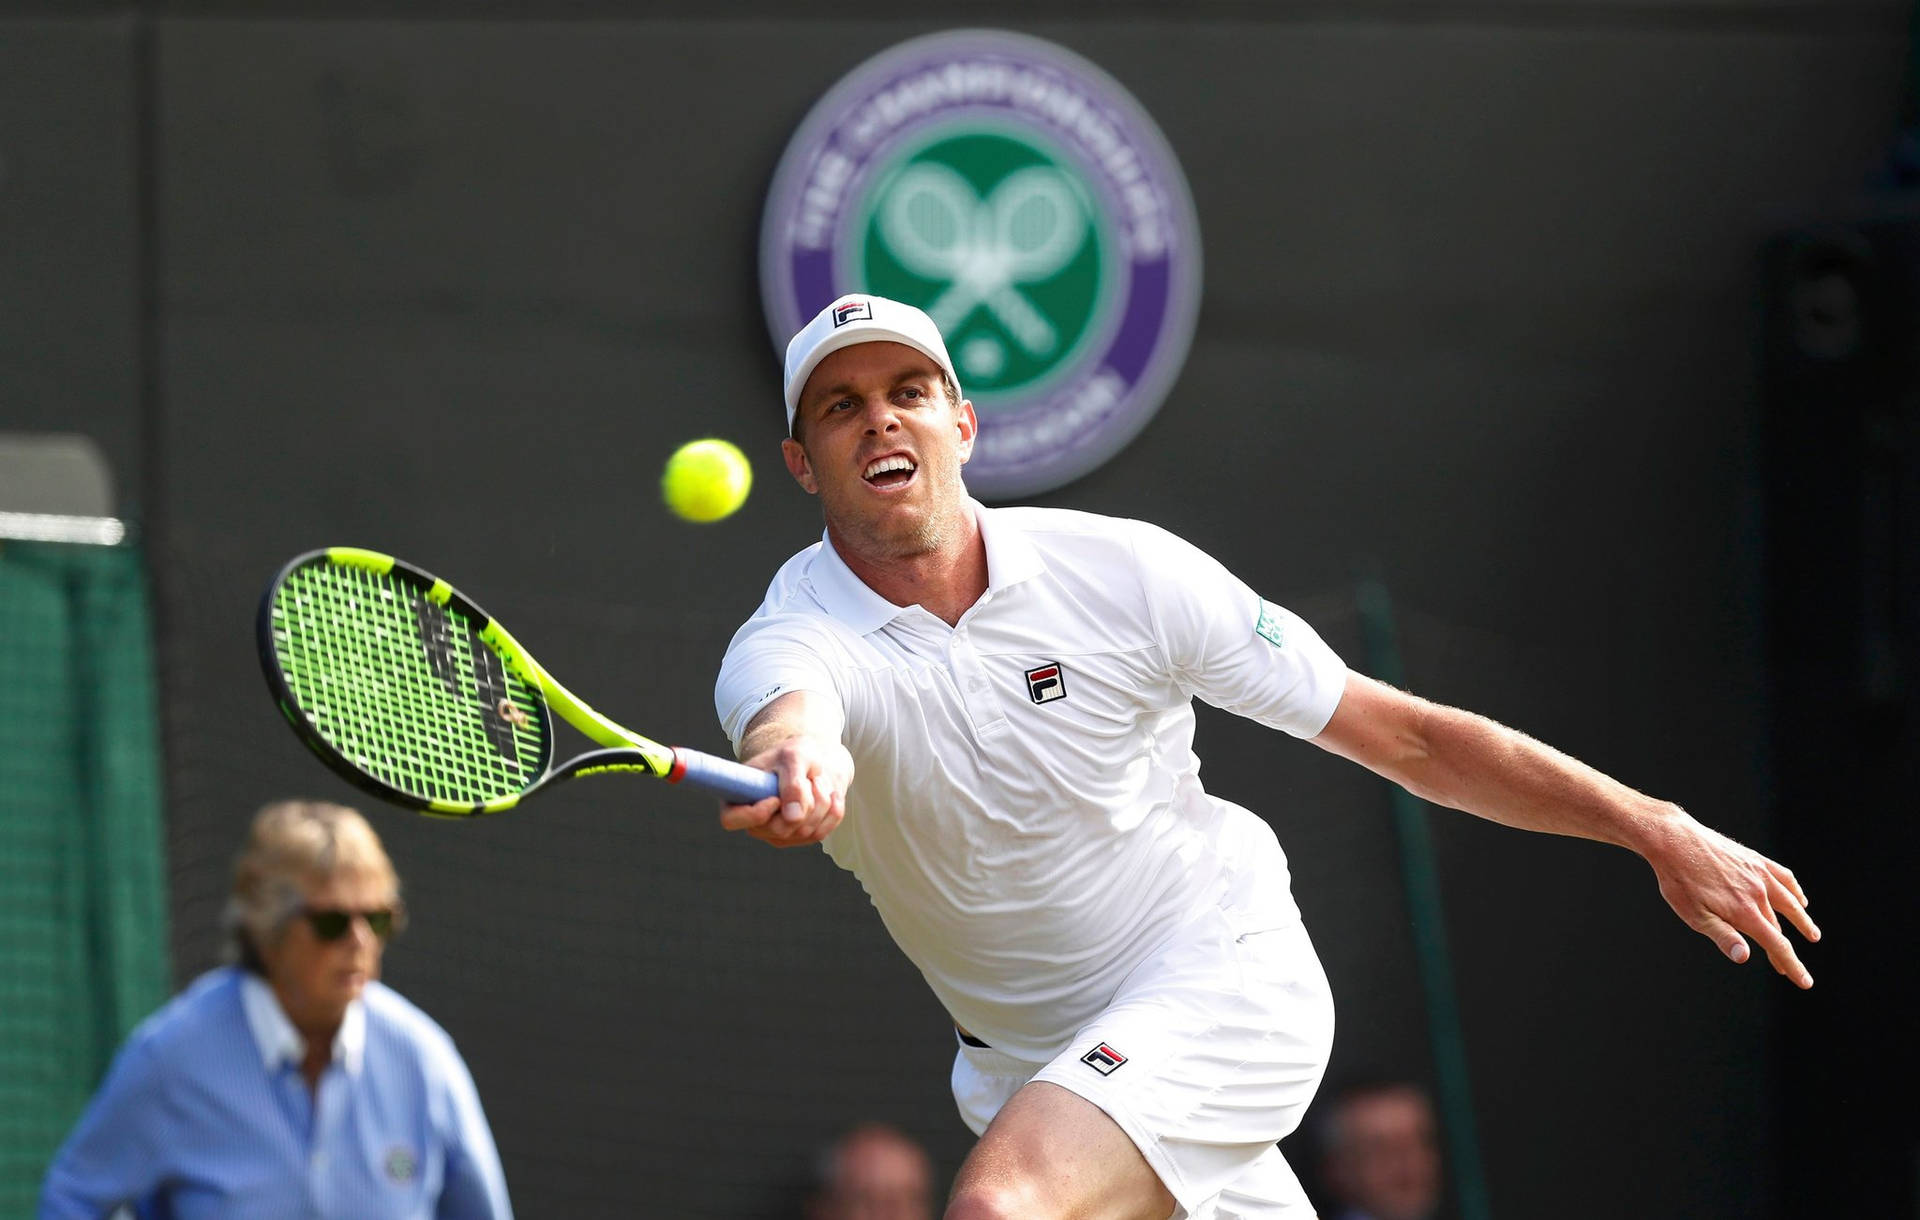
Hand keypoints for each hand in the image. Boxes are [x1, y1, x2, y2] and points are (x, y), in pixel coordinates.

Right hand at [718, 735, 853, 847]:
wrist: (811, 762)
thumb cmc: (794, 754)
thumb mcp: (794, 756)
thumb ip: (793, 784)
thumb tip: (793, 817)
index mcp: (738, 796)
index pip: (731, 819)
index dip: (754, 813)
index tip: (776, 798)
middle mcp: (754, 821)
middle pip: (780, 829)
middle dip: (804, 801)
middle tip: (809, 778)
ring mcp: (776, 833)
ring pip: (804, 831)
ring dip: (820, 802)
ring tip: (817, 780)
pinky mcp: (798, 838)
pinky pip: (821, 833)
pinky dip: (832, 811)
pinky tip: (831, 794)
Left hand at [1646, 809, 1818, 987]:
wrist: (1674, 841)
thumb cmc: (1680, 880)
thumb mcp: (1695, 914)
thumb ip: (1723, 936)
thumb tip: (1744, 957)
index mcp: (1745, 912)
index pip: (1777, 945)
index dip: (1792, 965)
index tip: (1805, 982)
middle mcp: (1758, 893)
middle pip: (1779, 928)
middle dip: (1784, 950)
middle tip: (1788, 966)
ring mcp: (1759, 874)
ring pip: (1789, 902)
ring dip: (1802, 920)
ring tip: (1812, 934)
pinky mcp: (1755, 859)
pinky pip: (1784, 877)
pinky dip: (1795, 890)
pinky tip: (1800, 898)